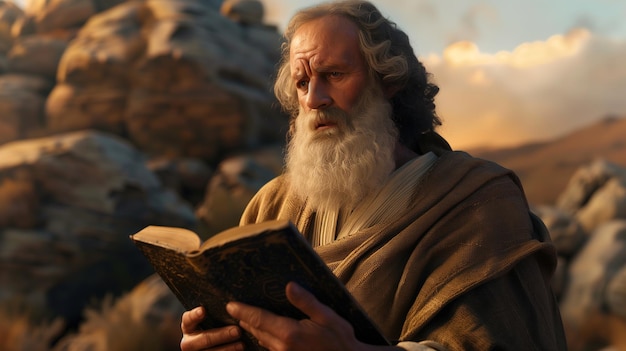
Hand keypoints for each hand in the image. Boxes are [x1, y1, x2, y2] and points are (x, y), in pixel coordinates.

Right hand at [180, 306, 243, 350]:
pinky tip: (239, 350)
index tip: (203, 310)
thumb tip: (231, 305)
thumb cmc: (223, 327)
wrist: (226, 348)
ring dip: (227, 348)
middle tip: (237, 330)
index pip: (188, 320)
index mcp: (190, 327)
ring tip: (242, 344)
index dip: (194, 316)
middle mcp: (190, 341)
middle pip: (203, 338)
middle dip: (221, 335)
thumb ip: (220, 313)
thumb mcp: (218, 319)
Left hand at [226, 282, 375, 350]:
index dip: (242, 311)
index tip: (230, 305)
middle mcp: (281, 347)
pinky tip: (263, 333)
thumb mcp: (326, 316)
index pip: (258, 319)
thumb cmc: (340, 340)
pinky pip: (270, 349)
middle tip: (234, 309)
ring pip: (261, 341)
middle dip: (244, 320)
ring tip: (245, 319)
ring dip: (252, 330)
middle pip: (256, 331)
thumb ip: (306, 301)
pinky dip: (263, 339)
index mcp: (289, 333)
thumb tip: (289, 286)